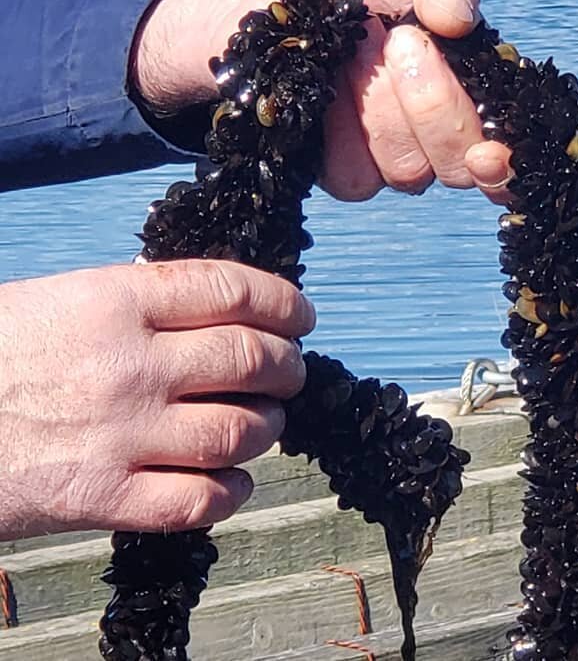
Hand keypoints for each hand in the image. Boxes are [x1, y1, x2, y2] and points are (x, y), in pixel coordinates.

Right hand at [0, 260, 313, 537]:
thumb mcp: (63, 298)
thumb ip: (139, 301)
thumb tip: (213, 305)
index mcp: (116, 300)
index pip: (232, 290)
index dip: (284, 302)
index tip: (300, 315)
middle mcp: (128, 364)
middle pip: (249, 357)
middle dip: (287, 364)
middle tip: (290, 369)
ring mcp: (119, 435)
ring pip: (238, 430)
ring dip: (269, 426)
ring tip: (266, 421)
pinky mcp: (101, 500)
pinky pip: (198, 501)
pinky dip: (232, 491)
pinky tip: (233, 480)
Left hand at [133, 0, 511, 201]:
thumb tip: (460, 19)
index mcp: (472, 80)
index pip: (508, 143)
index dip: (506, 162)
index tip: (489, 151)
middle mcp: (438, 127)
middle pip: (461, 162)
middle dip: (433, 105)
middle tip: (397, 41)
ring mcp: (389, 151)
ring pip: (409, 172)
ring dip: (380, 112)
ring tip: (352, 55)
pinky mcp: (339, 168)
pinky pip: (356, 179)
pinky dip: (340, 137)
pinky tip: (322, 92)